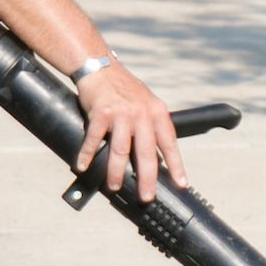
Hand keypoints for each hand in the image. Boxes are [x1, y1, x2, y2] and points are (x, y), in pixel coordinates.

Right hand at [74, 62, 186, 204]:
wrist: (101, 68)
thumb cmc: (124, 89)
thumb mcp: (147, 103)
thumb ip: (152, 126)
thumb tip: (158, 157)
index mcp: (157, 112)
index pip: (169, 143)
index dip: (176, 165)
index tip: (181, 183)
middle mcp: (141, 113)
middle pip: (146, 152)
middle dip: (147, 178)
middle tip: (146, 196)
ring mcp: (121, 113)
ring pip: (120, 150)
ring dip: (116, 171)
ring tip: (114, 186)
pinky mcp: (101, 113)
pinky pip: (94, 139)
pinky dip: (88, 154)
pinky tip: (84, 166)